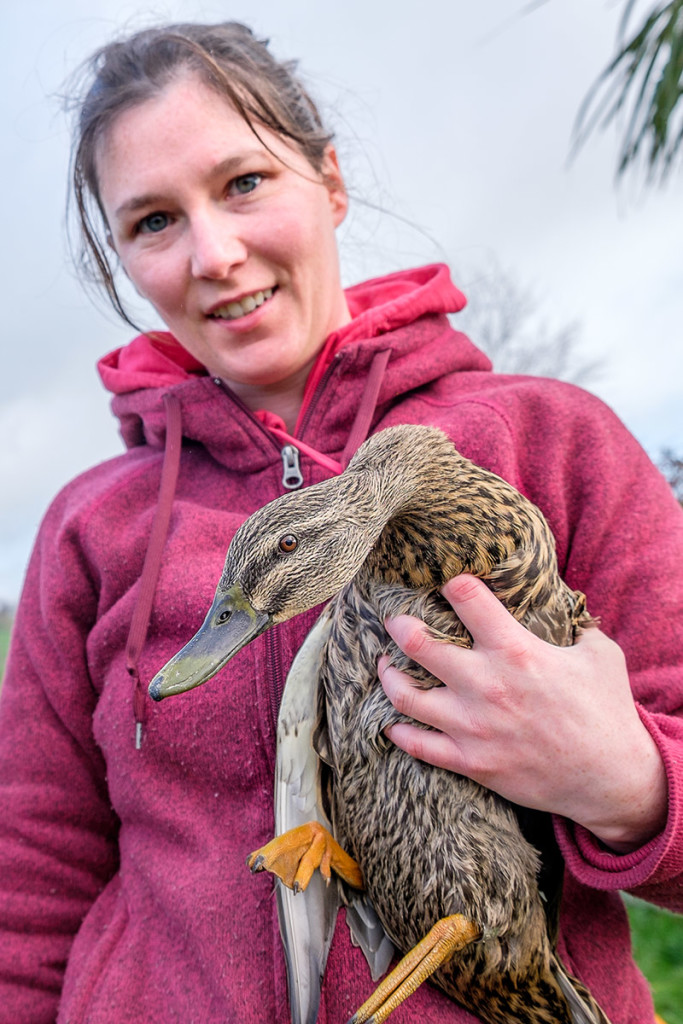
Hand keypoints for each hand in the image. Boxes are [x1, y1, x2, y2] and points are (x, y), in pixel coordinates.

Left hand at [379, 574, 666, 851]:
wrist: (611, 779)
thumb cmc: (607, 711)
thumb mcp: (599, 654)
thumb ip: (575, 625)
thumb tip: (564, 605)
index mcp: (516, 651)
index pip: (468, 598)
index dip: (452, 582)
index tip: (445, 580)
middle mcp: (486, 684)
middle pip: (418, 643)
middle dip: (399, 626)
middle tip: (395, 621)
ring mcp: (473, 726)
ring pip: (405, 696)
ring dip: (388, 676)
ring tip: (385, 665)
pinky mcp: (470, 762)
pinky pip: (417, 745)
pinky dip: (398, 731)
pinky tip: (393, 720)